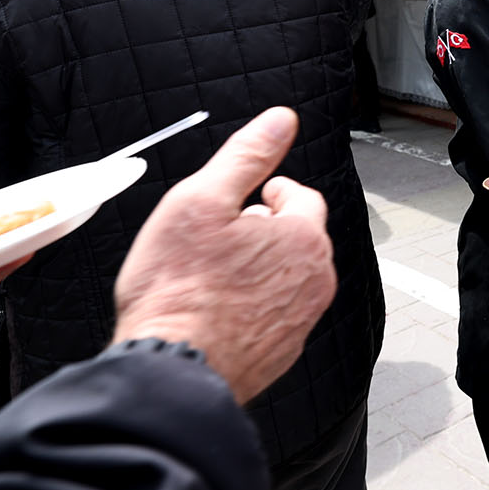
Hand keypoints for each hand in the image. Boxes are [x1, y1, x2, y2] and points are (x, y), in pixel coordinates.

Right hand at [113, 107, 334, 403]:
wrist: (172, 369)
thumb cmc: (178, 292)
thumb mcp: (201, 200)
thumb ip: (246, 155)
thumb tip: (281, 120)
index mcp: (304, 238)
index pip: (300, 196)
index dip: (266, 192)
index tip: (242, 201)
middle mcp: (316, 279)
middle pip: (295, 236)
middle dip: (261, 231)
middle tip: (217, 241)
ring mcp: (302, 319)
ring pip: (285, 276)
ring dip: (257, 269)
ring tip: (212, 276)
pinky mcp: (285, 351)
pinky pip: (274, 313)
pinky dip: (251, 306)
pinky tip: (216, 309)